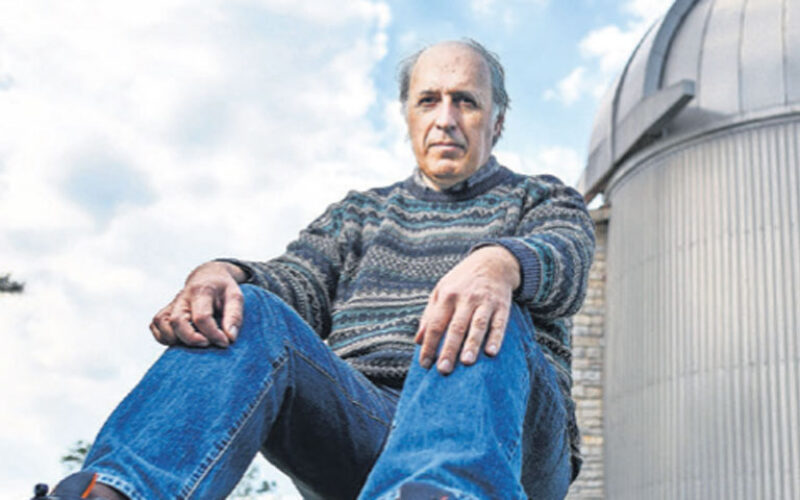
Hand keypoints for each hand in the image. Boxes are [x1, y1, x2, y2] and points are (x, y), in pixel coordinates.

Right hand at [150, 261, 246, 347]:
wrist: (208, 276)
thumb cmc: (223, 288)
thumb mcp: (235, 297)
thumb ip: (234, 316)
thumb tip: (230, 337)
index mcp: (201, 291)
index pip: (201, 317)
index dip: (213, 334)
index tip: (225, 342)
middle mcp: (182, 297)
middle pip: (177, 321)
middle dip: (191, 338)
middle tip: (207, 344)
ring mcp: (171, 304)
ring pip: (161, 323)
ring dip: (174, 339)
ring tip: (194, 342)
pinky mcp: (166, 311)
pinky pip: (155, 325)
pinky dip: (163, 337)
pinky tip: (180, 340)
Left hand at [415, 246, 519, 373]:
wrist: (492, 262)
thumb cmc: (462, 282)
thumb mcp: (441, 291)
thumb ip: (429, 315)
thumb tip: (418, 341)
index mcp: (447, 296)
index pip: (435, 324)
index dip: (429, 345)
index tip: (424, 365)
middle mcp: (465, 298)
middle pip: (455, 327)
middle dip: (449, 349)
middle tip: (443, 370)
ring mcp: (485, 301)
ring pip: (477, 325)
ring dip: (472, 344)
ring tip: (466, 362)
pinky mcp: (502, 305)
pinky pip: (499, 324)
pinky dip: (496, 338)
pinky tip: (491, 352)